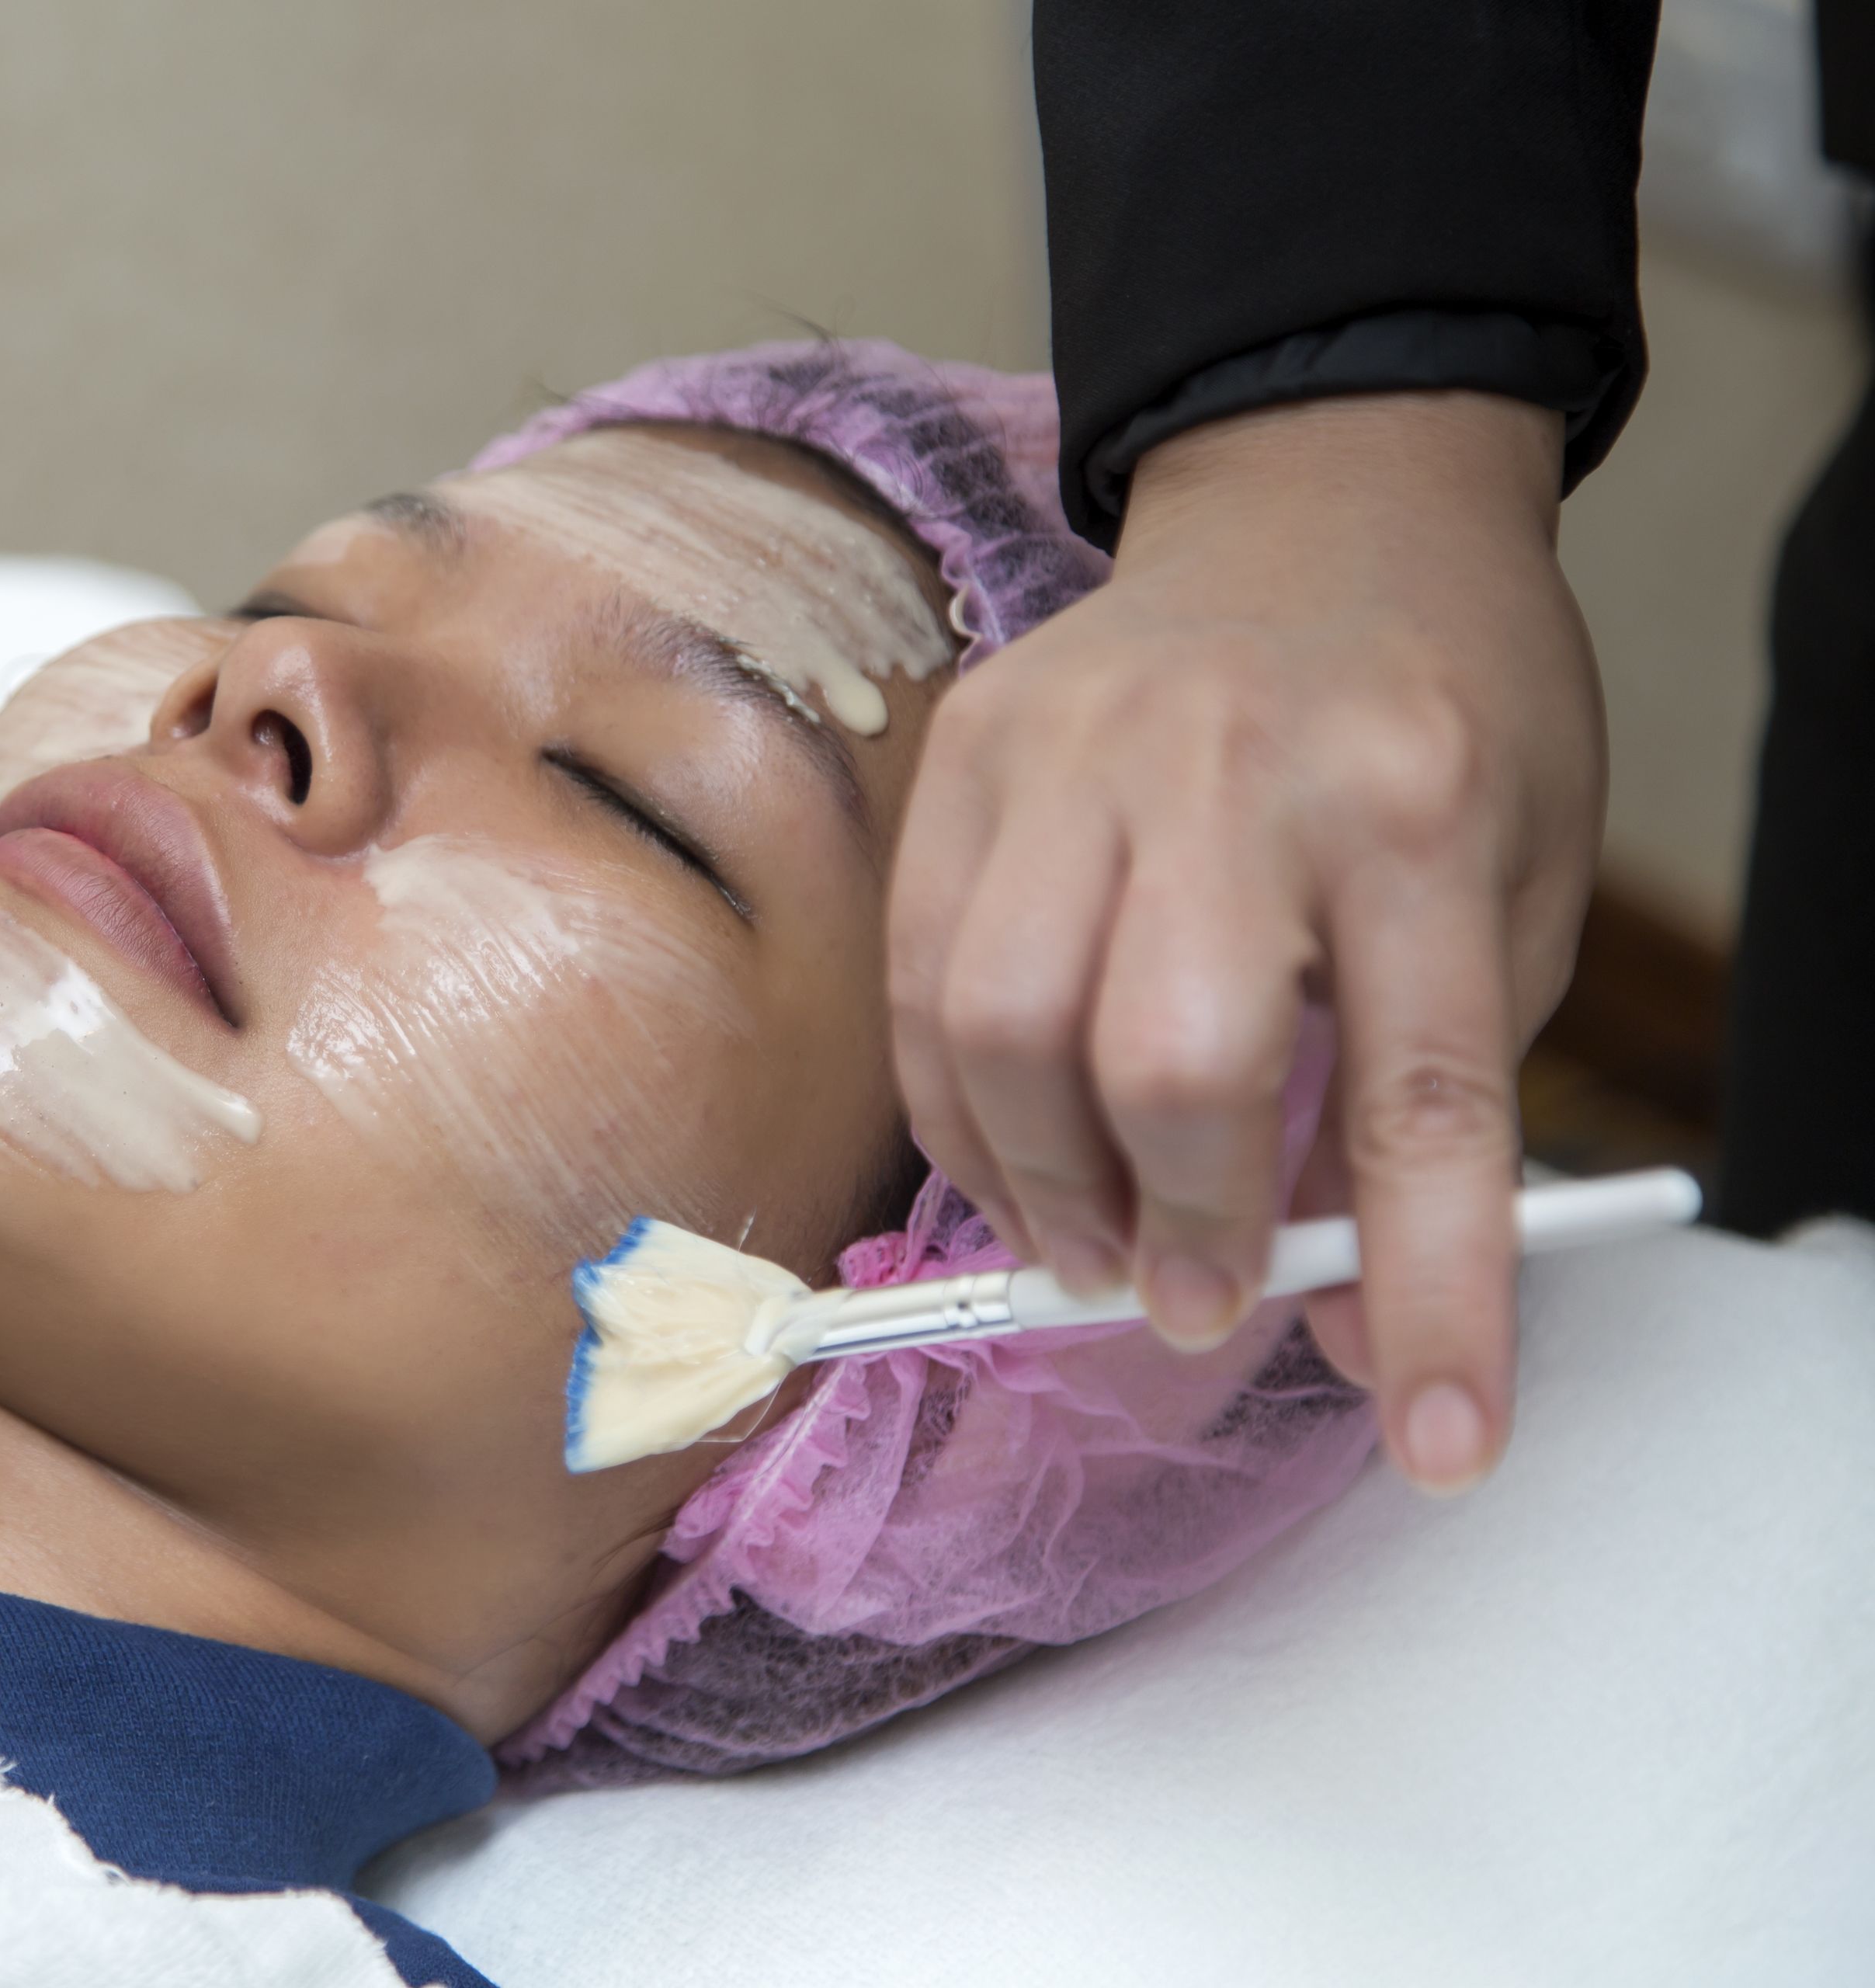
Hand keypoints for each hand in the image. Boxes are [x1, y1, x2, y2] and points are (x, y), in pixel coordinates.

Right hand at [888, 391, 1603, 1491]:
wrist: (1327, 501)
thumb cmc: (1439, 717)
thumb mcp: (1507, 899)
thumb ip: (1424, 1101)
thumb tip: (1333, 1324)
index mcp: (1422, 803)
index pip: (1427, 1100)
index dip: (1429, 1296)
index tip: (1436, 1445)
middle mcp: (1235, 763)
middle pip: (1162, 1064)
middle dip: (1172, 1230)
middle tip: (1190, 1301)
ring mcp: (1074, 742)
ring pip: (994, 1027)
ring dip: (1034, 1185)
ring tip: (1084, 1242)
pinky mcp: (966, 744)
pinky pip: (917, 974)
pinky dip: (954, 1104)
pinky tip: (1007, 1146)